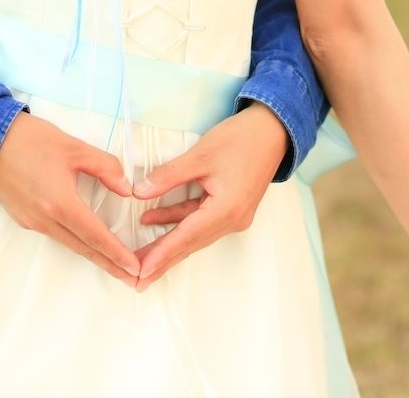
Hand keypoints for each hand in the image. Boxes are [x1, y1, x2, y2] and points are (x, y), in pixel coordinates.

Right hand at [0, 112, 141, 285]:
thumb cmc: (32, 140)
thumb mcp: (76, 147)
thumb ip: (105, 167)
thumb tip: (125, 189)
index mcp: (60, 203)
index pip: (95, 235)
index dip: (116, 253)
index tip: (134, 268)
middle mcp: (45, 220)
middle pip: (83, 248)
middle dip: (110, 264)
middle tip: (133, 278)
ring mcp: (32, 222)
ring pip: (69, 243)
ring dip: (93, 254)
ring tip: (115, 263)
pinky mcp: (24, 219)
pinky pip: (55, 235)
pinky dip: (75, 241)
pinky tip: (87, 241)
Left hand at [131, 101, 288, 289]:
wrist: (273, 130)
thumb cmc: (241, 139)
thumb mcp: (201, 155)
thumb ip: (169, 175)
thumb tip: (139, 192)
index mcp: (226, 209)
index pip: (186, 236)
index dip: (161, 253)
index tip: (140, 271)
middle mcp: (232, 220)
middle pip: (190, 243)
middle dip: (162, 260)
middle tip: (135, 279)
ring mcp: (234, 216)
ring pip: (195, 235)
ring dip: (168, 244)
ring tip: (141, 257)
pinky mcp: (232, 208)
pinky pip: (201, 221)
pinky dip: (179, 222)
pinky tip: (154, 220)